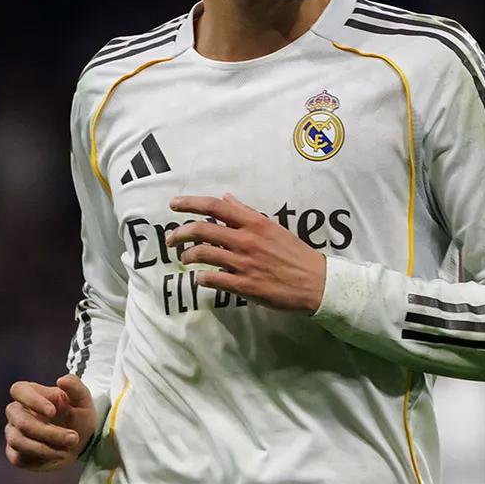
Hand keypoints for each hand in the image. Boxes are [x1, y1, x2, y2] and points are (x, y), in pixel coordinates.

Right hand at [5, 375, 98, 471]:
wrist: (82, 442)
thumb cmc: (79, 415)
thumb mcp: (83, 400)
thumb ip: (75, 386)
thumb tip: (61, 380)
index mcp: (31, 393)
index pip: (18, 390)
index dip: (32, 400)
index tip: (53, 411)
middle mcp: (18, 412)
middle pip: (19, 420)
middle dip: (47, 432)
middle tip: (74, 437)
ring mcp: (14, 433)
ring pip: (17, 440)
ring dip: (45, 447)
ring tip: (69, 447)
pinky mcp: (16, 454)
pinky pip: (18, 457)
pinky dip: (41, 457)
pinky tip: (58, 454)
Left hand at [166, 192, 326, 313]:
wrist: (314, 281)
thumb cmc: (293, 252)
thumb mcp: (271, 227)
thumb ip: (246, 213)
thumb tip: (226, 198)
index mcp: (254, 222)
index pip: (215, 207)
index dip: (190, 203)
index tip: (173, 204)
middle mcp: (246, 240)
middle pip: (202, 230)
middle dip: (179, 233)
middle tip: (170, 239)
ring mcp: (244, 263)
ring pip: (204, 254)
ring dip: (188, 255)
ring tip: (185, 258)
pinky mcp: (245, 285)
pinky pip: (214, 280)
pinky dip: (202, 278)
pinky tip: (200, 278)